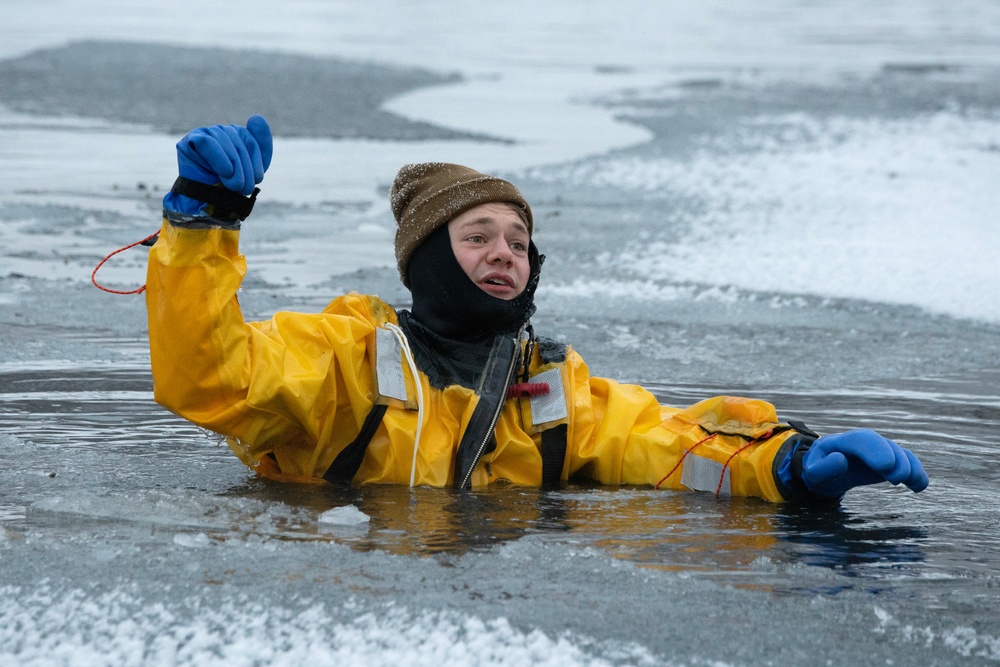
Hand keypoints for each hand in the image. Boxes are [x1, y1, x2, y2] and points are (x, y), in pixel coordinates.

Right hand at [164, 116, 272, 215]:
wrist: (209, 202)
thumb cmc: (232, 185)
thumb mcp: (253, 168)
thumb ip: (261, 143)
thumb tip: (256, 116)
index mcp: (239, 135)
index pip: (252, 142)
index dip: (256, 162)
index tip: (258, 179)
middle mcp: (222, 131)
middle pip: (239, 143)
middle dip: (245, 168)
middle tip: (245, 188)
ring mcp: (206, 133)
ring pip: (224, 142)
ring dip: (234, 167)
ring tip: (235, 185)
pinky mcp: (191, 140)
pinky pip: (207, 142)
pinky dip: (219, 158)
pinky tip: (226, 172)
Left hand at [801, 429, 928, 497]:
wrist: (825, 471)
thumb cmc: (818, 472)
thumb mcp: (813, 473)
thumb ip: (823, 468)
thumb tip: (841, 461)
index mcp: (839, 442)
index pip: (860, 439)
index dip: (875, 449)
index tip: (885, 466)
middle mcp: (861, 442)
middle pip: (881, 443)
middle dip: (894, 457)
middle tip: (897, 477)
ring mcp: (876, 450)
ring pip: (896, 451)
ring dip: (907, 465)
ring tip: (910, 481)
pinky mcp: (888, 461)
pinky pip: (906, 462)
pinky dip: (915, 472)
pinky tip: (919, 486)